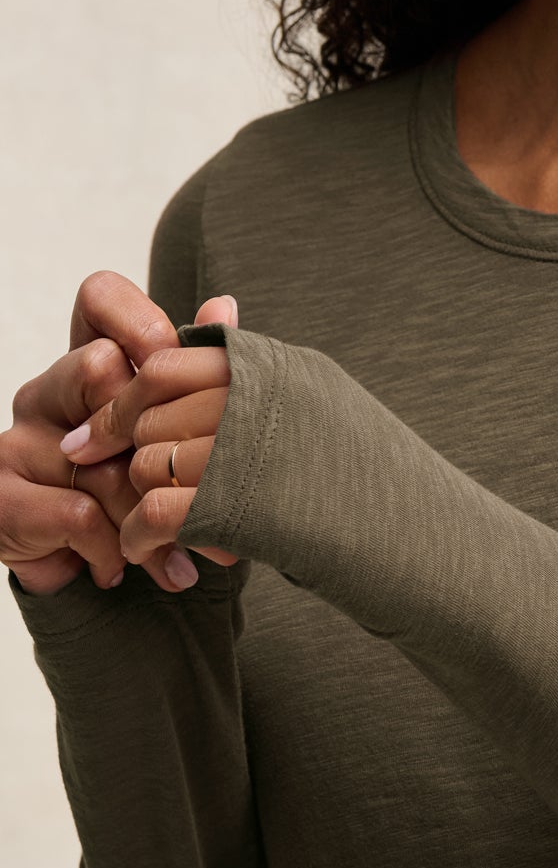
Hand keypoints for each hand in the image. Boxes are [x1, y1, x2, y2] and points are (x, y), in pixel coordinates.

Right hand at [1, 273, 234, 597]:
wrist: (67, 563)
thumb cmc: (128, 490)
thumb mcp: (167, 438)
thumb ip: (193, 378)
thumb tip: (225, 307)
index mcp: (89, 361)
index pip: (100, 298)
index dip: (141, 320)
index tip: (178, 366)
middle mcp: (49, 391)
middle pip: (99, 368)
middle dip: (155, 437)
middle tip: (192, 486)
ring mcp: (22, 439)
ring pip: (102, 459)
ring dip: (150, 515)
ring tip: (181, 553)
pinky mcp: (4, 492)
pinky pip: (79, 512)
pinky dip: (113, 548)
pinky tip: (121, 569)